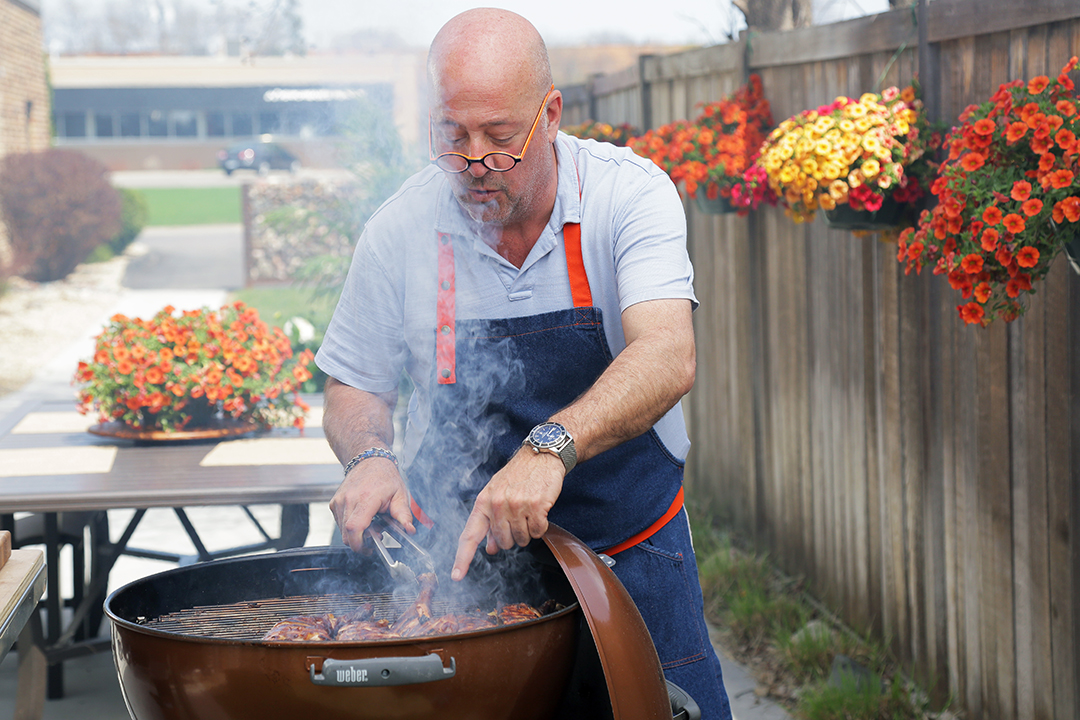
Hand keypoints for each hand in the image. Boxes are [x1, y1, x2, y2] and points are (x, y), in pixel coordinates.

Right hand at [330, 456, 414, 551]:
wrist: (369, 460)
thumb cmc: (385, 476)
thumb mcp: (400, 495)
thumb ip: (404, 515)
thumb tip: (410, 530)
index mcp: (366, 498)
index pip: (354, 528)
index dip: (360, 544)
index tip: (369, 548)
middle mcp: (348, 499)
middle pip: (347, 534)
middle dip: (360, 542)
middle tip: (375, 536)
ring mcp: (338, 501)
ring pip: (342, 530)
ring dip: (355, 534)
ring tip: (371, 524)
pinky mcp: (334, 503)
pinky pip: (339, 523)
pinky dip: (350, 526)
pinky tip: (362, 518)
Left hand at [451, 448, 563, 580]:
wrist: (541, 456)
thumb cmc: (517, 476)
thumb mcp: (497, 495)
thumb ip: (491, 522)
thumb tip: (490, 549)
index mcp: (483, 502)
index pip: (469, 535)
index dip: (462, 558)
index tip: (456, 576)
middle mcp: (497, 504)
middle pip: (503, 543)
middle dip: (512, 535)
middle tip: (518, 516)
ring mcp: (517, 506)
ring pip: (521, 539)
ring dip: (527, 530)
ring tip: (528, 510)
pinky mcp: (536, 506)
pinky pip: (538, 532)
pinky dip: (540, 526)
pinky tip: (540, 510)